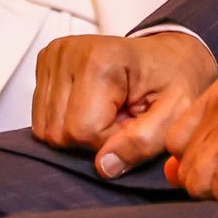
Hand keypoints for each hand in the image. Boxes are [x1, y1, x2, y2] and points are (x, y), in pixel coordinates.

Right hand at [32, 31, 217, 177]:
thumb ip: (143, 141)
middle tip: (122, 115)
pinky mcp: (47, 62)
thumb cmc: (175, 79)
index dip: (110, 139)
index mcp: (101, 58)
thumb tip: (105, 166)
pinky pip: (42, 116)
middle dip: (93, 137)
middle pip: (58, 131)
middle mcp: (70, 51)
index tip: (133, 122)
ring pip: (45, 128)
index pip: (83, 129)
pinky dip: (67, 120)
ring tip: (110, 109)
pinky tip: (92, 103)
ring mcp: (55, 55)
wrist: (171, 55)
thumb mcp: (175, 113)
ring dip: (78, 130)